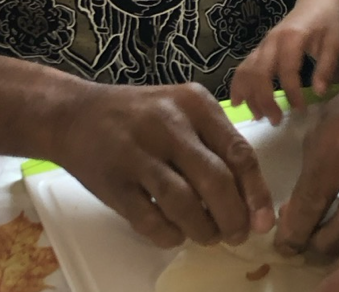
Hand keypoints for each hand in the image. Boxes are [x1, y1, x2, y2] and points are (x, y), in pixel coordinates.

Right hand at [53, 81, 273, 247]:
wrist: (75, 115)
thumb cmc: (140, 115)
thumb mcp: (182, 111)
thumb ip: (215, 143)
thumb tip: (250, 197)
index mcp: (194, 103)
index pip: (238, 152)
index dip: (256, 192)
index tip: (264, 220)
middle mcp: (168, 124)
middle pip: (216, 181)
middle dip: (233, 217)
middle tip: (237, 234)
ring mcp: (138, 153)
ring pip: (185, 204)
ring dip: (204, 230)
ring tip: (208, 235)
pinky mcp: (113, 182)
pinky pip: (151, 221)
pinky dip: (170, 235)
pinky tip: (175, 233)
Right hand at [230, 0, 338, 124]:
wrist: (316, 2)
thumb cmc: (327, 24)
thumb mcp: (334, 44)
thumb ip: (326, 68)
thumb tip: (319, 93)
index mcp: (293, 38)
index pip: (287, 69)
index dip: (292, 92)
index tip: (300, 109)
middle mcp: (272, 41)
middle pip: (260, 72)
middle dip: (265, 99)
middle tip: (275, 120)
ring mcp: (263, 44)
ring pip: (247, 71)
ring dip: (249, 95)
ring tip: (258, 116)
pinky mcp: (259, 48)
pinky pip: (244, 67)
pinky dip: (238, 85)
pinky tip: (239, 102)